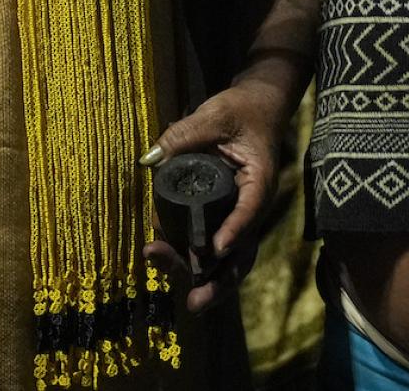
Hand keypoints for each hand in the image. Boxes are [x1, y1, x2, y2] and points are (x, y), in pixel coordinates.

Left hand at [140, 65, 297, 311]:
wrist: (256, 109)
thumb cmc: (240, 111)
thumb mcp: (215, 115)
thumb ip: (183, 134)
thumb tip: (149, 159)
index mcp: (258, 183)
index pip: (248, 211)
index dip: (232, 231)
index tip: (212, 250)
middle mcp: (251, 208)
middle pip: (239, 253)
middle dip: (215, 278)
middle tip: (191, 298)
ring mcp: (238, 217)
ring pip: (225, 259)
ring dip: (200, 276)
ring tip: (174, 286)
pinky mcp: (223, 218)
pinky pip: (210, 249)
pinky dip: (191, 260)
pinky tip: (163, 257)